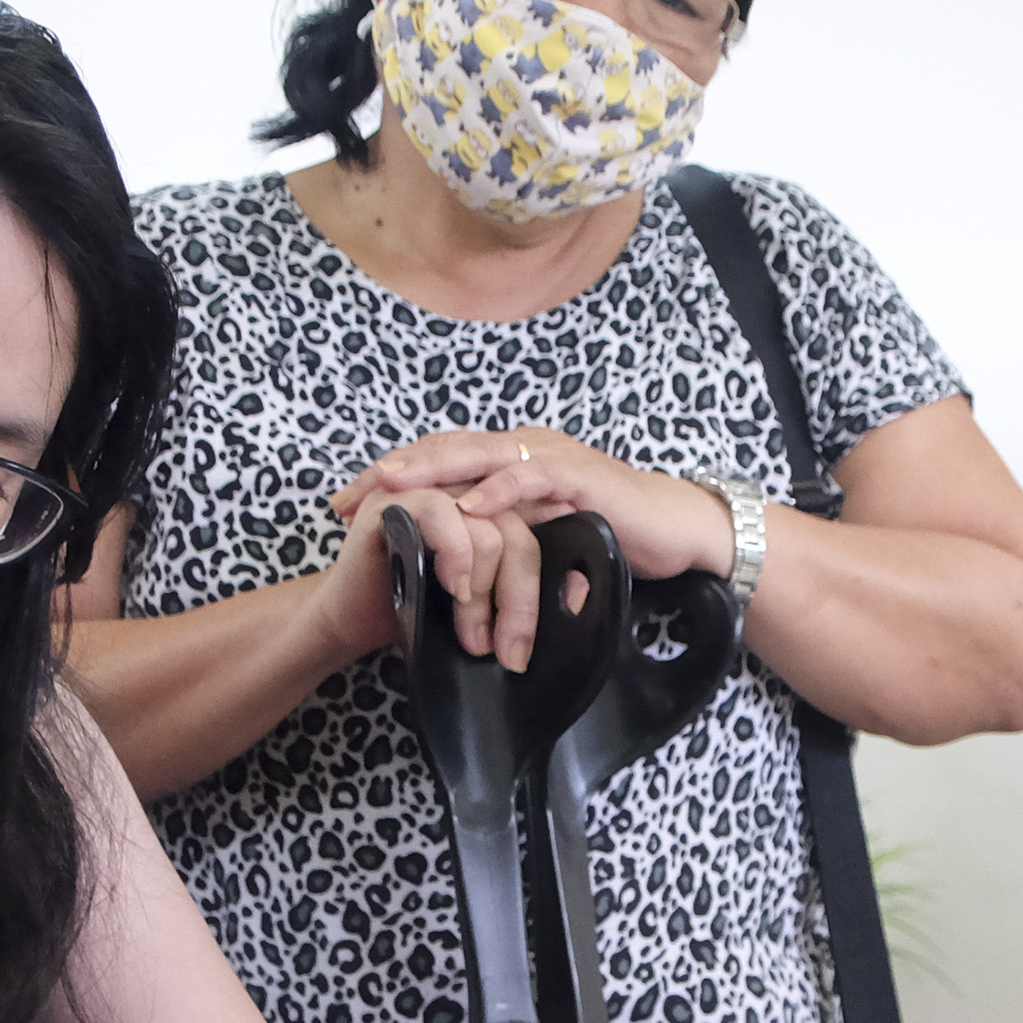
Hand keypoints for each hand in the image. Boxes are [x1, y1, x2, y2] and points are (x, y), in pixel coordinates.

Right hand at [309, 479, 563, 673]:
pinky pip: (444, 515)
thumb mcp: (476, 603)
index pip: (538, 531)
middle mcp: (461, 492)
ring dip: (488, 591)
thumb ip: (517, 589)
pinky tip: (455, 590)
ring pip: (490, 528)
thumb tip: (577, 599)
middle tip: (510, 651)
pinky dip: (457, 556)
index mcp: (486, 508)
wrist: (345, 622)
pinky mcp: (396, 499)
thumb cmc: (407, 612)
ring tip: (473, 635)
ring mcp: (429, 489)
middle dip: (519, 600)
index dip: (549, 581)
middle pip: (520, 531)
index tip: (548, 630)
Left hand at [333, 426, 735, 588]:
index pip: (440, 459)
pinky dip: (498, 490)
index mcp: (511, 460)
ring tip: (389, 486)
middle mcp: (525, 449)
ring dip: (431, 470)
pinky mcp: (580, 478)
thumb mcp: (539, 537)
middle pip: (445, 449)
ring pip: (480, 455)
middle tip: (346, 496)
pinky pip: (532, 478)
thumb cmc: (610, 534)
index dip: (392, 477)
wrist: (677, 531)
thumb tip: (454, 574)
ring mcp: (552, 458)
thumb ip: (501, 541)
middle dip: (393, 471)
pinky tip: (465, 504)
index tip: (345, 503)